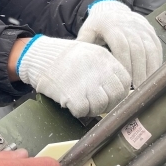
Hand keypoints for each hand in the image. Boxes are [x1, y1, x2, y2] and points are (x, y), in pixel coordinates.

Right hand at [15, 35, 129, 117]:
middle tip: (95, 102)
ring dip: (93, 108)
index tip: (109, 95)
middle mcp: (100, 71)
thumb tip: (120, 89)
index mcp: (106, 59)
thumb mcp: (92, 54)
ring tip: (82, 101)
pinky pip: (83, 111)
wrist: (40, 56)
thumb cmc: (66, 57)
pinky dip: (78, 111)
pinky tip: (72, 102)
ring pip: (102, 106)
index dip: (118, 92)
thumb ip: (107, 69)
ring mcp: (88, 84)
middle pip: (116, 96)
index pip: (125, 82)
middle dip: (108, 103)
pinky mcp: (74, 95)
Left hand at [77, 0, 161, 87]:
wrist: (112, 9)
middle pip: (137, 49)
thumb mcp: (87, 31)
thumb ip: (83, 46)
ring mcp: (142, 27)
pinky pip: (157, 47)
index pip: (121, 45)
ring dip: (149, 68)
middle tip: (138, 88)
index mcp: (111, 26)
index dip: (125, 63)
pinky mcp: (151, 31)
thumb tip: (74, 65)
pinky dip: (156, 62)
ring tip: (146, 85)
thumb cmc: (98, 26)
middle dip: (139, 70)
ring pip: (150, 49)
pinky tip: (153, 75)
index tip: (124, 80)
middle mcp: (129, 25)